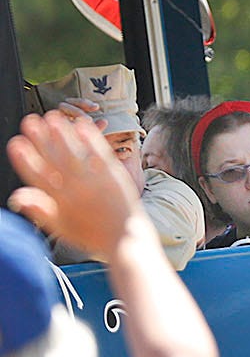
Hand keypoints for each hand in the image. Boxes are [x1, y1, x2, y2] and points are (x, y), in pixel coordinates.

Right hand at [7, 111, 143, 258]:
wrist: (126, 240)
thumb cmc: (92, 235)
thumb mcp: (61, 228)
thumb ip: (39, 210)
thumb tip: (16, 196)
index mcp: (60, 203)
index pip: (38, 177)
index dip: (26, 160)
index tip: (15, 144)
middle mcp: (77, 191)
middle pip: (56, 160)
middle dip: (42, 140)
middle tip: (30, 121)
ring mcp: (97, 182)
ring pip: (77, 154)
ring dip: (64, 134)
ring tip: (53, 116)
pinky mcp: (115, 176)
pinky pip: (100, 154)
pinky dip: (91, 139)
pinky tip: (82, 124)